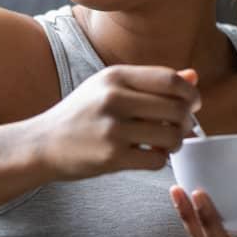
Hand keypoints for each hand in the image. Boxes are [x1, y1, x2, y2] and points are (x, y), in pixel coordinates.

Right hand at [25, 65, 200, 182]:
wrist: (42, 144)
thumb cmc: (81, 114)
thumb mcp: (109, 87)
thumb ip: (151, 81)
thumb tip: (193, 76)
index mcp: (115, 76)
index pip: (170, 79)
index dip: (190, 93)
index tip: (194, 103)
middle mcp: (114, 99)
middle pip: (176, 108)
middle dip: (187, 121)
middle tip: (183, 127)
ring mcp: (112, 129)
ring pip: (171, 136)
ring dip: (176, 142)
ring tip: (166, 143)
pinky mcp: (111, 157)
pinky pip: (157, 160)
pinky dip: (160, 160)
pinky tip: (149, 156)